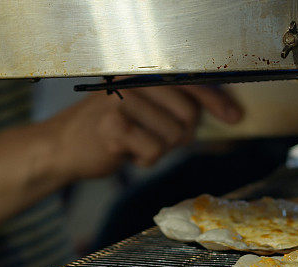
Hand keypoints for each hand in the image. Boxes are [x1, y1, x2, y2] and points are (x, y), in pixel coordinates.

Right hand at [43, 85, 241, 180]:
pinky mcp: (115, 127)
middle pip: (189, 115)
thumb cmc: (109, 129)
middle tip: (156, 139)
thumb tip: (228, 113)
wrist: (62, 146)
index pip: (191, 83)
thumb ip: (177, 106)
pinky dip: (145, 160)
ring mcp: (122, 102)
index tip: (235, 117)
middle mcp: (133, 81)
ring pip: (174, 136)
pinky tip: (127, 153)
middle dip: (180, 136)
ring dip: (160, 150)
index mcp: (142, 73)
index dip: (217, 101)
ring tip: (136, 143)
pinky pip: (155, 151)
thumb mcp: (144, 109)